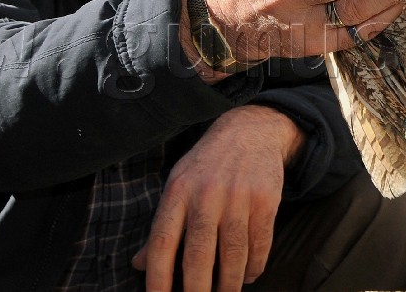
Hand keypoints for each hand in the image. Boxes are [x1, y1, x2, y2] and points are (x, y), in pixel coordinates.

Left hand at [132, 105, 304, 291]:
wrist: (250, 131)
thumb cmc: (207, 165)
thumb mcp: (177, 185)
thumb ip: (162, 225)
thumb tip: (139, 265)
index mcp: (178, 192)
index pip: (163, 242)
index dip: (158, 277)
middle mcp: (206, 194)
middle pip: (198, 255)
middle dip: (196, 291)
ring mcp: (238, 197)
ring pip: (233, 255)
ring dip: (228, 285)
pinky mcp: (266, 200)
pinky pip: (259, 244)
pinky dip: (254, 267)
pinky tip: (248, 275)